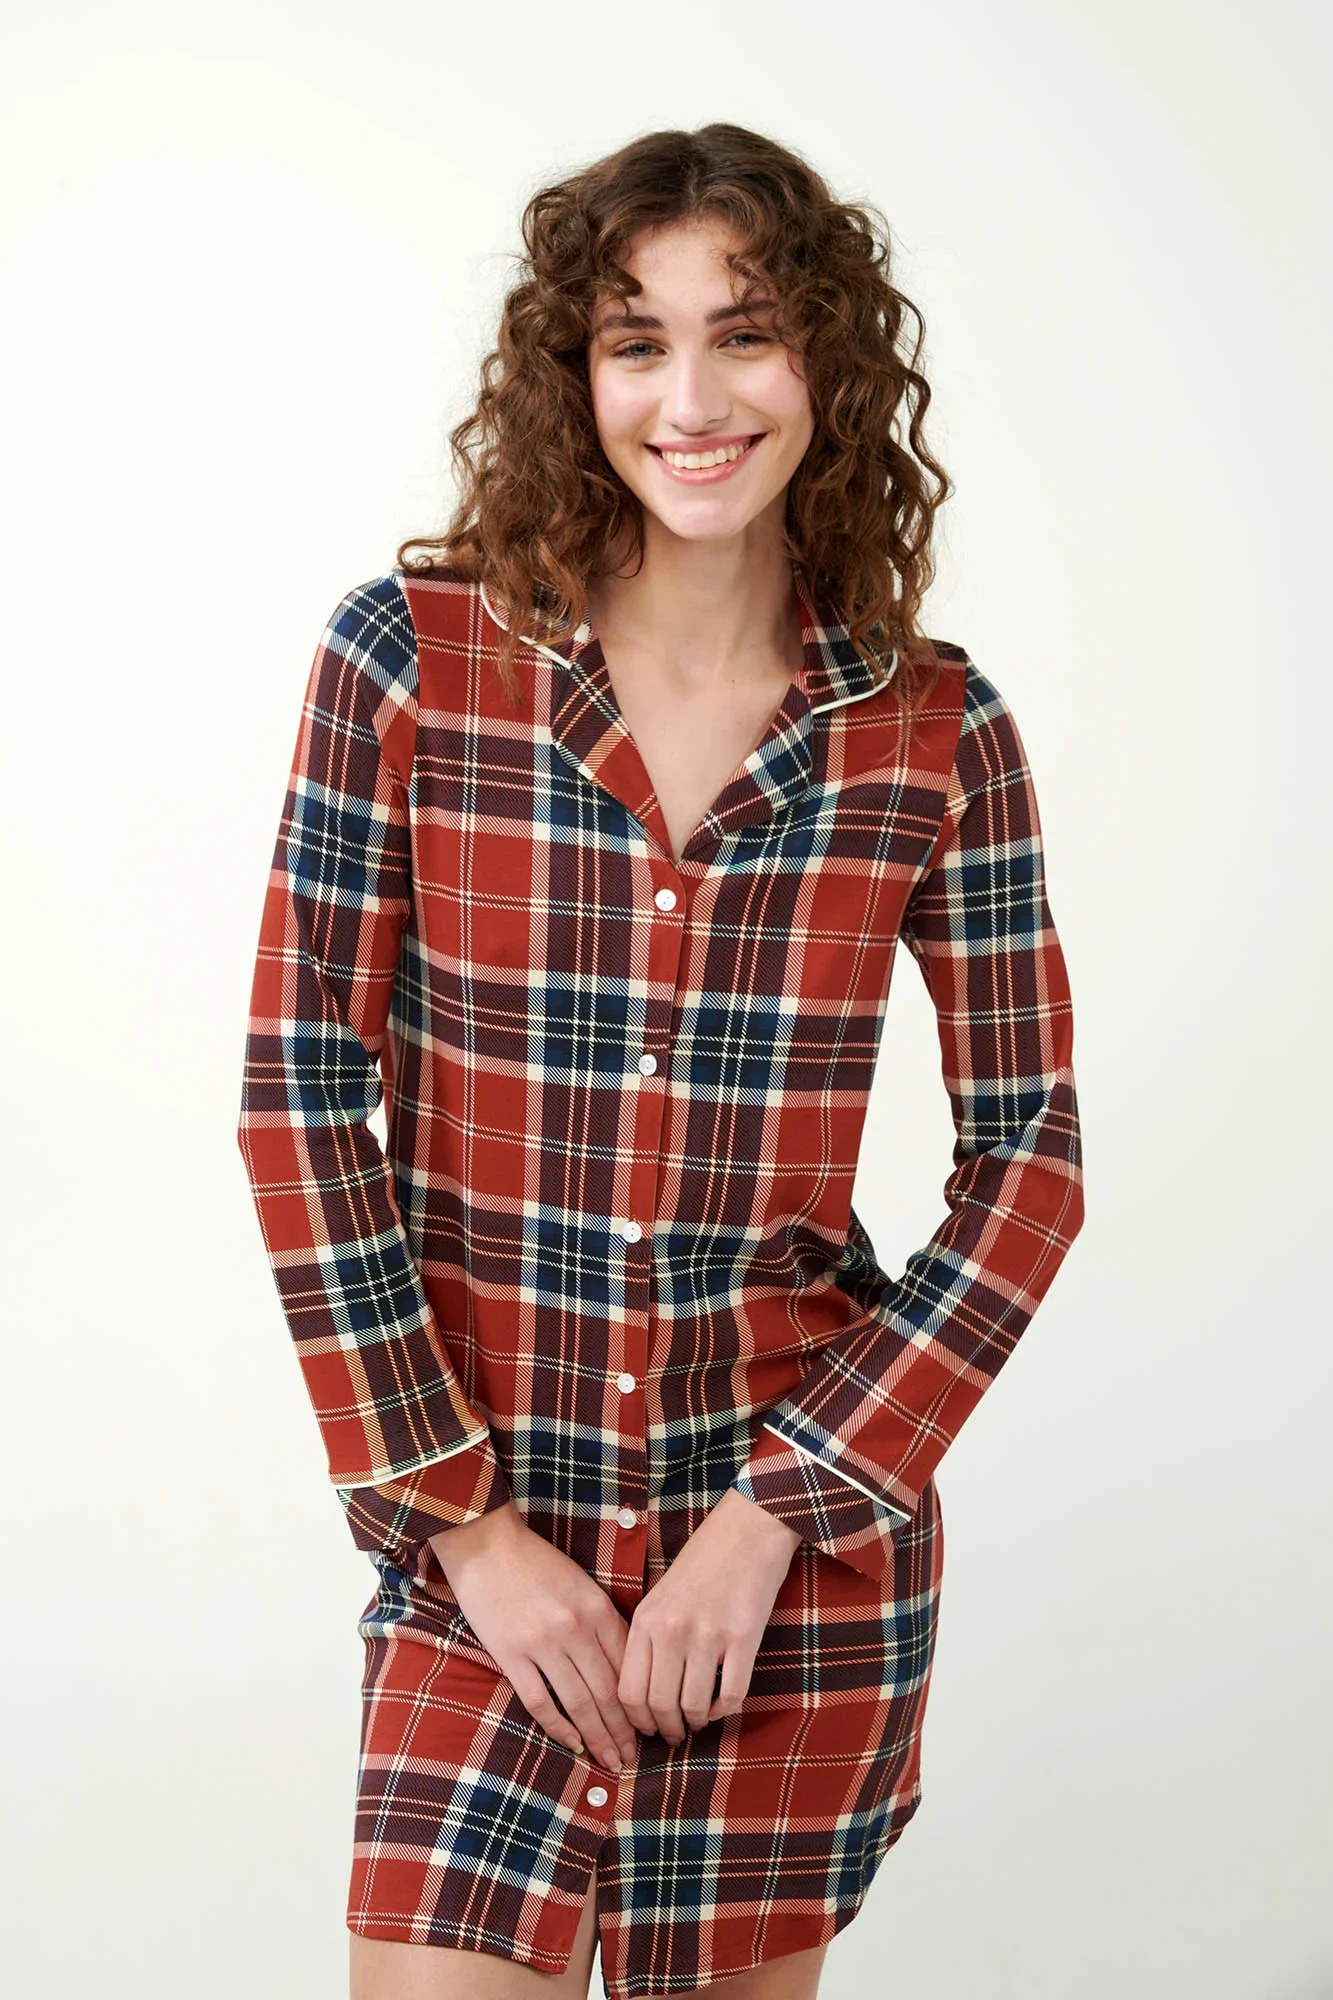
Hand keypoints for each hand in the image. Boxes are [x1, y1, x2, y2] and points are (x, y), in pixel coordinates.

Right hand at [428, 1503, 639, 1772]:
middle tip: (634, 1758)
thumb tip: (627, 1666)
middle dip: (624, 1730)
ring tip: (611, 1761)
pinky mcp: (511, 1655)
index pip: (628, 1666)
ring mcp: (542, 1644)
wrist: (487, 1545)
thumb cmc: (537, 1563)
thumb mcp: (582, 1584)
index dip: (641, 1702)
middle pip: (608, 1691)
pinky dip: (558, 1727)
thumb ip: (603, 1620)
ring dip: (598, 1737)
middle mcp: (575, 1628)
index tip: (650, 1725)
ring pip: (579, 1702)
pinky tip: (572, 1743)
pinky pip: (540, 1701)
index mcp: (597, 1608)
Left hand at [618, 1489, 801, 1742]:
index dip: (638, 1721)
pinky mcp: (743, 1637)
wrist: (746, 1530)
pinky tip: (723, 1704)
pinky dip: (726, 1709)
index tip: (648, 1728)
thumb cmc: (701, 1564)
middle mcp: (672, 1630)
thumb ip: (648, 1640)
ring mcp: (708, 1635)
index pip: (628, 1692)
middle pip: (659, 1705)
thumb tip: (645, 1697)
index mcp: (646, 1620)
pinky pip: (732, 1694)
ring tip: (700, 1720)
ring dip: (697, 1721)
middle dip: (668, 1728)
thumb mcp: (660, 1597)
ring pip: (695, 1706)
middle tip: (676, 1733)